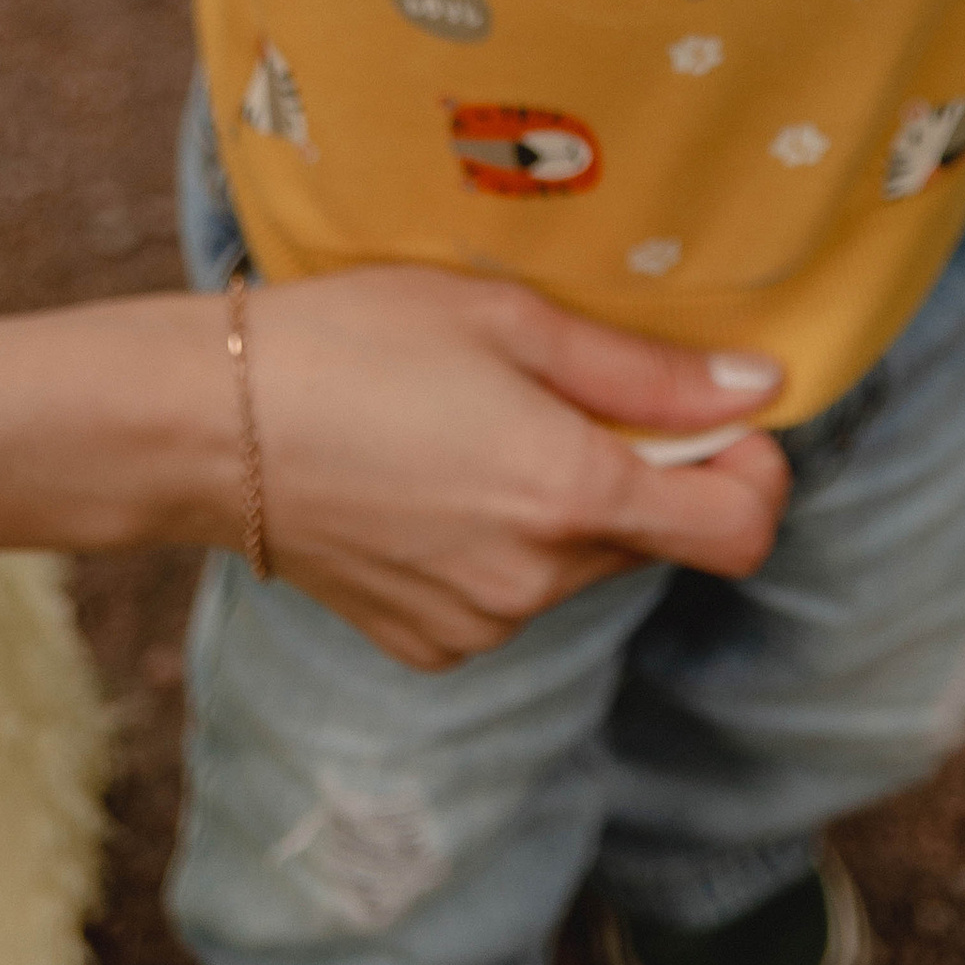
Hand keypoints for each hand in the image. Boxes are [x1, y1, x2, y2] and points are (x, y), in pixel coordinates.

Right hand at [231, 269, 790, 667]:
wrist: (205, 425)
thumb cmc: (355, 340)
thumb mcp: (506, 319)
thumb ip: (644, 371)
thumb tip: (760, 389)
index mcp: (570, 495)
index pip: (741, 532)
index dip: (753, 474)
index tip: (718, 420)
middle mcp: (537, 583)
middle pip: (656, 537)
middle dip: (642, 470)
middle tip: (557, 389)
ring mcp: (481, 626)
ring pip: (580, 564)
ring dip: (564, 505)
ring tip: (470, 427)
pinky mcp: (429, 646)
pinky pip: (511, 594)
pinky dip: (500, 543)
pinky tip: (430, 481)